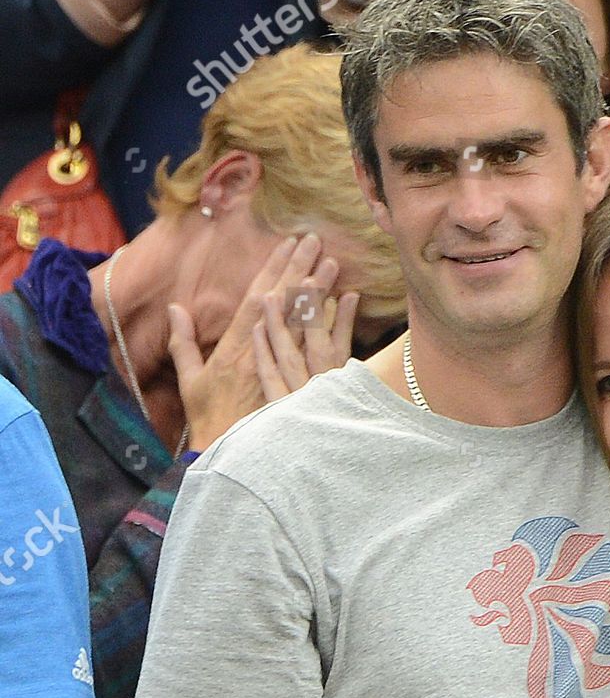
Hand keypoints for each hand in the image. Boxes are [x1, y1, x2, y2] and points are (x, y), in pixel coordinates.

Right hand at [168, 234, 338, 450]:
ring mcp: (287, 372)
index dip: (272, 271)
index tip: (285, 245)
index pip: (257, 301)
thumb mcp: (189, 381)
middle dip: (298, 270)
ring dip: (319, 292)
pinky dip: (337, 325)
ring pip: (305, 324)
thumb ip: (183, 343)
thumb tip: (175, 308)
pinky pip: (325, 352)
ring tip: (332, 263)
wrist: (235, 457)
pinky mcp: (305, 387)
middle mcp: (263, 355)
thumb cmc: (210, 421)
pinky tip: (347, 301)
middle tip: (314, 241)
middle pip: (285, 305)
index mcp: (236, 350)